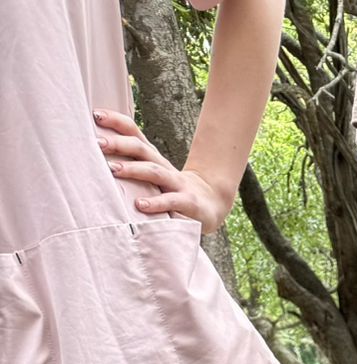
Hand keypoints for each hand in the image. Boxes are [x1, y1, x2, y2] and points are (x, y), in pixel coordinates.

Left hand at [94, 110, 228, 233]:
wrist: (210, 204)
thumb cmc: (170, 190)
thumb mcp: (150, 175)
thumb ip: (129, 165)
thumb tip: (95, 154)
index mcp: (152, 157)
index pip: (134, 133)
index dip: (116, 121)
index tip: (95, 115)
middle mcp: (162, 166)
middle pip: (140, 149)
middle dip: (119, 144)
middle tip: (97, 143)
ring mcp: (176, 184)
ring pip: (153, 171)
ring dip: (133, 170)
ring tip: (113, 169)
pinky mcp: (188, 203)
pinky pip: (170, 201)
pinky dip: (155, 203)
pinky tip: (139, 205)